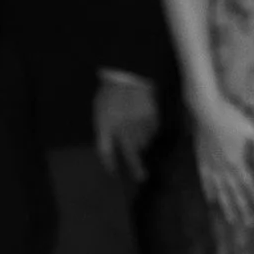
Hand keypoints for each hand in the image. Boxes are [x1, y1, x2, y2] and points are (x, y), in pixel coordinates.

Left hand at [92, 70, 161, 184]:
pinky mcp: (152, 118)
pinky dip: (150, 130)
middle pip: (130, 153)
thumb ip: (104, 130)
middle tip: (142, 178)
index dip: (109, 163)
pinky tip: (146, 122)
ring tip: (139, 134)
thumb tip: (113, 147)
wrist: (127, 76)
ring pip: (144, 141)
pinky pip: (153, 130)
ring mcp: (138, 124)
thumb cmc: (110, 93)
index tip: (113, 172)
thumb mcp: (100, 112)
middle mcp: (123, 128)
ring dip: (142, 142)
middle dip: (136, 167)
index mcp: (106, 126)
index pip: (106, 151)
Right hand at [194, 92, 253, 228]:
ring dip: (227, 207)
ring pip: (220, 192)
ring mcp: (211, 166)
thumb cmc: (232, 119)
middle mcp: (224, 169)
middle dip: (244, 210)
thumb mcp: (253, 133)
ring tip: (232, 220)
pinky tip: (212, 201)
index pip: (250, 187)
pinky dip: (209, 192)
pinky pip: (205, 181)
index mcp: (238, 162)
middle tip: (250, 225)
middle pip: (235, 194)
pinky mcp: (202, 161)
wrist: (206, 111)